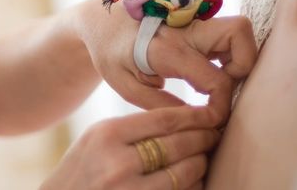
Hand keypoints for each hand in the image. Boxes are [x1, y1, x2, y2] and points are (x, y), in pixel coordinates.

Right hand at [42, 105, 219, 189]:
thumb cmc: (80, 171)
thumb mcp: (96, 139)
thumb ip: (132, 128)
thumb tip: (182, 119)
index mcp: (107, 135)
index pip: (164, 119)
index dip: (194, 116)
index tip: (210, 114)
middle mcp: (119, 164)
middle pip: (179, 144)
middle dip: (204, 137)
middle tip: (215, 133)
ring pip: (185, 173)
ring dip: (201, 163)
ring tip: (204, 155)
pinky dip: (193, 185)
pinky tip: (193, 178)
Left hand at [75, 0, 255, 124]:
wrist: (100, 20)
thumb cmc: (110, 53)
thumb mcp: (126, 86)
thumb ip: (161, 106)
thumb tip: (196, 122)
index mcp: (167, 50)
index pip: (216, 80)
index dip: (221, 107)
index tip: (210, 121)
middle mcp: (186, 29)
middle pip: (239, 33)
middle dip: (244, 66)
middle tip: (223, 87)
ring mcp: (194, 21)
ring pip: (239, 29)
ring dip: (239, 57)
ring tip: (217, 78)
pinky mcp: (197, 21)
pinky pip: (226, 33)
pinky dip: (229, 52)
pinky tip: (209, 68)